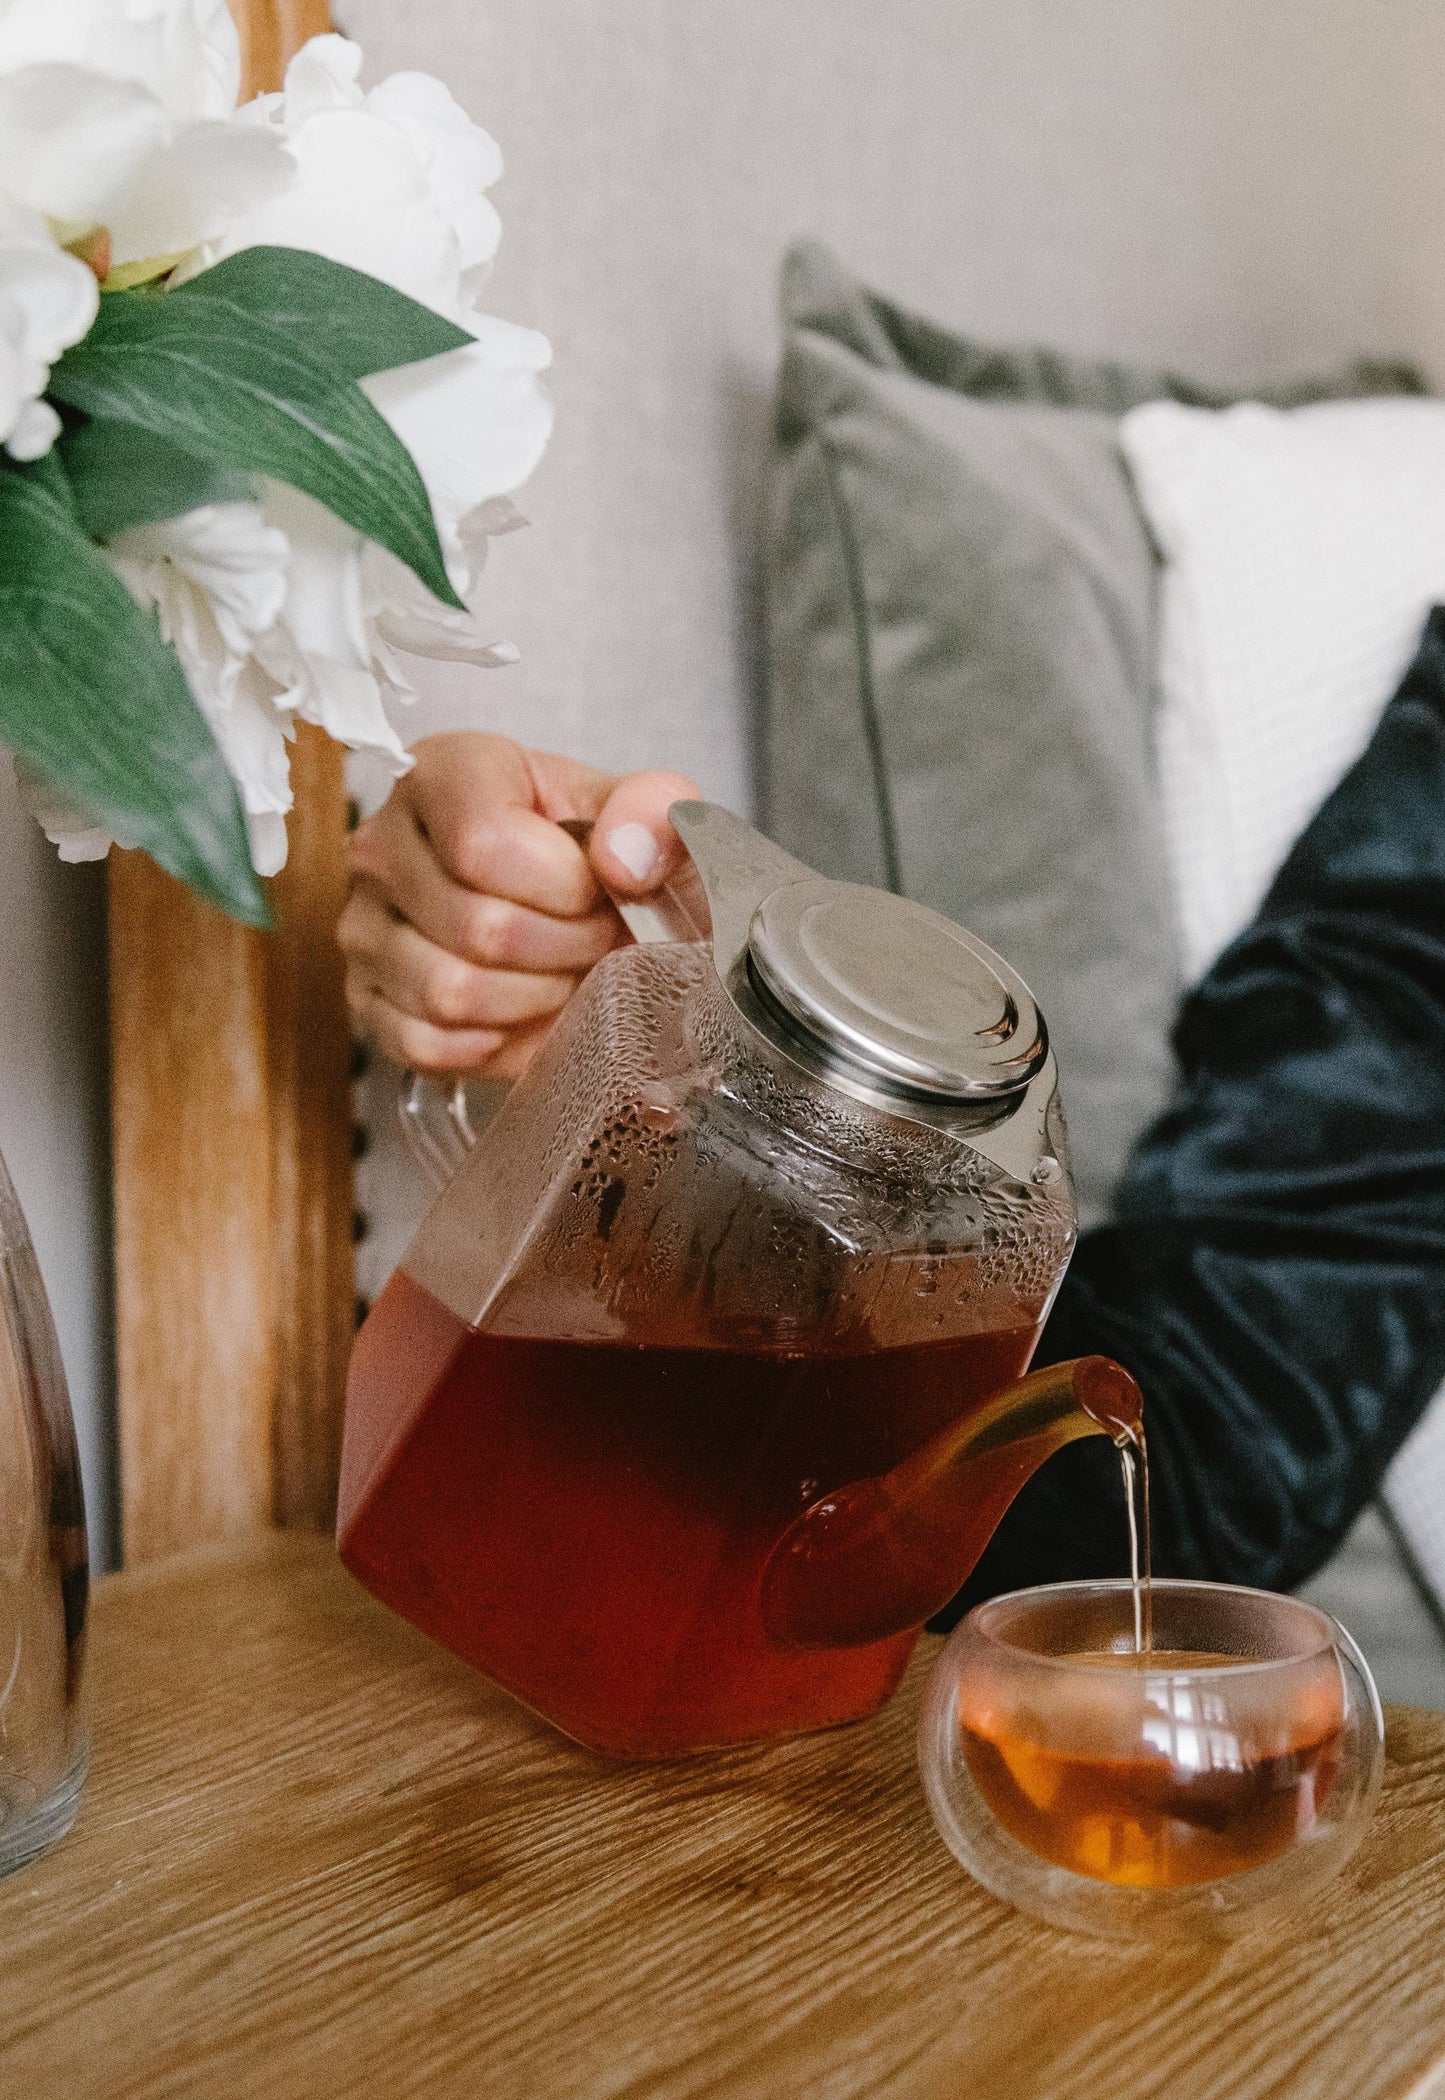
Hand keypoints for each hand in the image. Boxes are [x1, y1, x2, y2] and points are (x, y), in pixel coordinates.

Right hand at [339, 732, 703, 1077]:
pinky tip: (519, 1009)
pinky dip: (489, 1042)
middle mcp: (383, 843)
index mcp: (444, 772)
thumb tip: (623, 856)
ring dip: (532, 998)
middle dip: (565, 948)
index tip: (599, 890)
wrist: (579, 917)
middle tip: (594, 939)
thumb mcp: (646, 817)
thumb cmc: (599, 859)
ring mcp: (362, 925)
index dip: (565, 886)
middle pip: (477, 925)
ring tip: (560, 970)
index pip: (485, 840)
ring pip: (449, 991)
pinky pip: (424, 1041)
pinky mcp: (364, 999)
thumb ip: (655, 812)